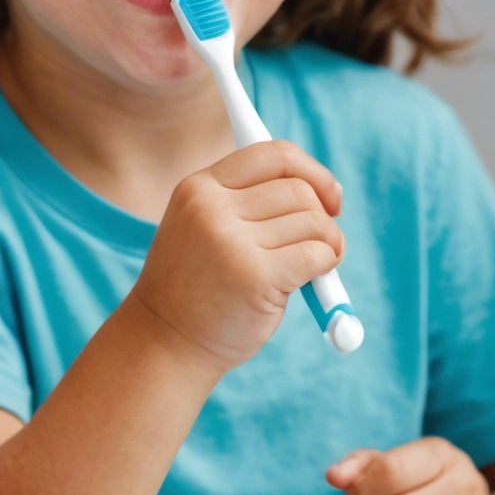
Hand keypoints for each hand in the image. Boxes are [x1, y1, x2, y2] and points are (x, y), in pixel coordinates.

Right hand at [128, 140, 344, 371]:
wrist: (165, 341)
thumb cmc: (198, 286)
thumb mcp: (206, 228)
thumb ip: (249, 202)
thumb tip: (324, 190)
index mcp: (197, 188)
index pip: (271, 154)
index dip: (311, 171)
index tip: (329, 197)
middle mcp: (210, 207)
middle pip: (299, 190)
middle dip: (323, 217)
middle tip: (319, 244)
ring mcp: (230, 241)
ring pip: (315, 221)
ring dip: (327, 245)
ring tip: (308, 270)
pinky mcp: (255, 276)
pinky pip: (318, 254)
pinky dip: (327, 267)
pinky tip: (309, 284)